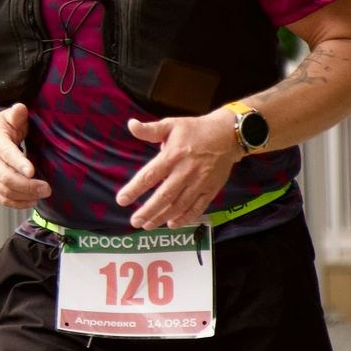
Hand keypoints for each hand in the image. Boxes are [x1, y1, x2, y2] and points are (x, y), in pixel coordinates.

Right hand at [0, 103, 49, 209]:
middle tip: (47, 188)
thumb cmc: (4, 125)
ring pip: (4, 190)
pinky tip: (32, 201)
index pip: (5, 153)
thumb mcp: (9, 115)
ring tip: (43, 194)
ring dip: (25, 195)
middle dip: (27, 185)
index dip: (18, 163)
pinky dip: (17, 203)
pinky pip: (2, 198)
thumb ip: (17, 114)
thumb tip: (21, 108)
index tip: (32, 171)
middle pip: (5, 177)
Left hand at [115, 110, 240, 228]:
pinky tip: (172, 224)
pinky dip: (185, 218)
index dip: (134, 189)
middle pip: (164, 196)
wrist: (228, 134)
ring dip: (163, 217)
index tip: (121, 200)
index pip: (150, 175)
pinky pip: (198, 207)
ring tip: (148, 225)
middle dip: (148, 210)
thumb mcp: (171, 124)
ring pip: (180, 205)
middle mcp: (186, 171)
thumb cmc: (195, 130)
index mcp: (173, 155)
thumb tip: (131, 125)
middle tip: (134, 221)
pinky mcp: (211, 189)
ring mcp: (200, 182)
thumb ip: (150, 129)